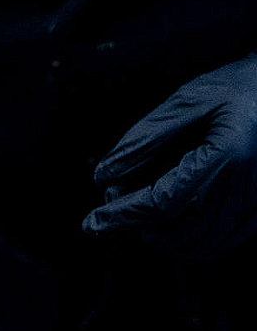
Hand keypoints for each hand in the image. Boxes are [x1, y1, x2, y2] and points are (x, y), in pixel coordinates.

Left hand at [82, 55, 256, 255]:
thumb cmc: (241, 85)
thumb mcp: (190, 99)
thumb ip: (145, 137)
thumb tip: (103, 174)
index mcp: (226, 157)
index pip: (161, 203)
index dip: (121, 216)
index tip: (91, 222)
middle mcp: (244, 187)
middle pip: (175, 230)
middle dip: (136, 225)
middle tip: (116, 200)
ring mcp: (255, 204)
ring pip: (196, 246)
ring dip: (160, 238)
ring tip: (140, 213)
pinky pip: (218, 245)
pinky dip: (187, 244)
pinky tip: (169, 224)